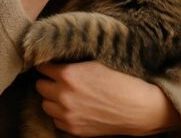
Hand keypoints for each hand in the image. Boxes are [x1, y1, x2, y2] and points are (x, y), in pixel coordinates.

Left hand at [34, 61, 180, 136]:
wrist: (140, 108)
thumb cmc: (123, 80)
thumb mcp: (98, 60)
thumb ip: (76, 59)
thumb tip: (61, 52)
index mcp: (68, 75)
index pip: (42, 66)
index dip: (46, 62)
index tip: (50, 62)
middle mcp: (63, 96)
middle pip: (40, 86)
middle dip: (47, 80)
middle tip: (58, 77)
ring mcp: (68, 115)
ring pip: (45, 105)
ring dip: (52, 98)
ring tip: (64, 92)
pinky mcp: (74, 129)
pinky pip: (56, 120)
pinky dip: (61, 114)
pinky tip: (72, 107)